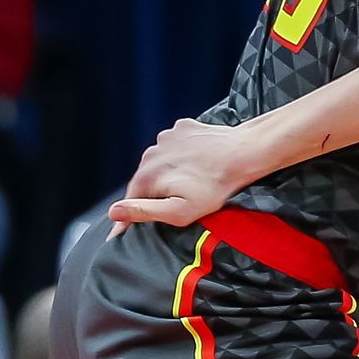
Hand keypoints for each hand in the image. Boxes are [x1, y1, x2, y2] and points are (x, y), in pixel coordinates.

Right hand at [107, 118, 256, 235]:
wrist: (245, 153)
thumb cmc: (215, 187)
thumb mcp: (179, 210)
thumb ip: (144, 211)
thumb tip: (114, 212)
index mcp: (146, 175)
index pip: (130, 200)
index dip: (132, 216)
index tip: (131, 230)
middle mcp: (151, 153)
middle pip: (145, 179)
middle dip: (155, 191)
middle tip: (177, 201)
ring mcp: (167, 137)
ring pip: (160, 161)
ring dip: (168, 171)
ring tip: (190, 181)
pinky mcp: (183, 128)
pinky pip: (175, 145)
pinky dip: (181, 154)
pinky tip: (196, 162)